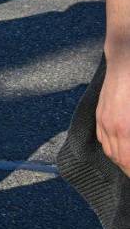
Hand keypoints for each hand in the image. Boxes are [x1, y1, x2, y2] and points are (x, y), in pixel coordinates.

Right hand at [98, 61, 129, 175]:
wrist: (127, 60)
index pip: (128, 161)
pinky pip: (103, 137)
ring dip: (121, 160)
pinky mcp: (100, 113)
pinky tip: (120, 147)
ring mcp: (104, 119)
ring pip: (109, 150)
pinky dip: (111, 147)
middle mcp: (113, 127)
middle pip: (119, 159)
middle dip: (128, 168)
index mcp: (127, 128)